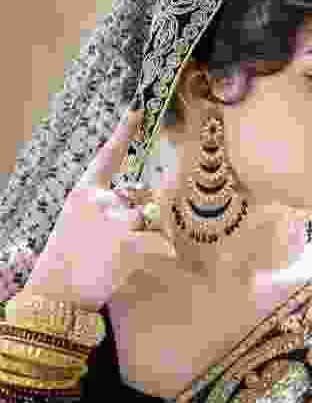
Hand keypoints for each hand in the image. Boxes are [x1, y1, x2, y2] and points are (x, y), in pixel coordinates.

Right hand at [22, 108, 177, 311]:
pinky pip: (164, 243)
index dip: (124, 132)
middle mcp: (101, 200)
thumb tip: (142, 206)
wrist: (56, 292)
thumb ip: (106, 207)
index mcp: (84, 191)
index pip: (107, 155)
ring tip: (128, 254)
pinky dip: (164, 253)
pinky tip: (149, 262)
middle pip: (144, 197)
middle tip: (125, 239)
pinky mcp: (131, 244)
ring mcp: (116, 221)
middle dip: (145, 215)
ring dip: (152, 235)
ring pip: (155, 219)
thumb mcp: (76, 221)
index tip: (138, 110)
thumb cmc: (68, 257)